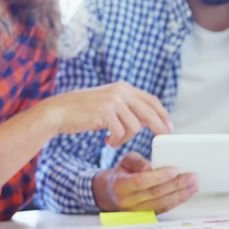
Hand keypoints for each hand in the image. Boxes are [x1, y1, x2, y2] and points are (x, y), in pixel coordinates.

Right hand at [41, 82, 172, 147]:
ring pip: (134, 127)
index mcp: (123, 87)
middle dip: (159, 127)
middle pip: (149, 113)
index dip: (163, 114)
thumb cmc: (83, 111)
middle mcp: (121, 91)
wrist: (59, 111)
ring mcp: (114, 101)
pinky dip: (115, 141)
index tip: (169, 126)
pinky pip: (121, 133)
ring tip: (113, 140)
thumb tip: (148, 120)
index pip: (151, 100)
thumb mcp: (109, 103)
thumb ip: (127, 107)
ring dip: (124, 138)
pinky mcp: (106, 113)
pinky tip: (106, 141)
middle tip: (162, 138)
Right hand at [93, 152, 197, 213]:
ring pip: (161, 203)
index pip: (140, 181)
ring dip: (180, 194)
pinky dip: (177, 200)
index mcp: (120, 185)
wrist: (111, 194)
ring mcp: (137, 211)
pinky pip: (164, 208)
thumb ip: (137, 161)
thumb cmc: (121, 174)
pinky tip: (187, 193)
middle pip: (155, 193)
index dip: (158, 176)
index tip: (174, 170)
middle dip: (176, 185)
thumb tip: (149, 167)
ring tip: (194, 185)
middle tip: (191, 177)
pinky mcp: (146, 215)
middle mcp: (128, 201)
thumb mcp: (124, 162)